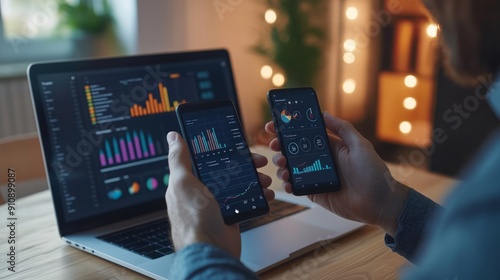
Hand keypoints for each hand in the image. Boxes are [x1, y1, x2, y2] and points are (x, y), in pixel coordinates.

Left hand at [165, 131, 274, 256]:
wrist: (211, 250)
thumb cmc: (193, 219)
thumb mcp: (183, 182)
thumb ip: (179, 159)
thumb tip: (173, 137)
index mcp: (188, 183)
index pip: (206, 159)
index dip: (222, 150)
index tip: (236, 145)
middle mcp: (201, 193)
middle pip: (226, 171)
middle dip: (245, 165)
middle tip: (258, 161)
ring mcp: (216, 205)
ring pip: (239, 185)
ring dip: (255, 180)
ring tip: (265, 180)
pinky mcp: (230, 217)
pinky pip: (246, 202)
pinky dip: (258, 197)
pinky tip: (266, 194)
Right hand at [265, 112, 408, 236]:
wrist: (380, 203)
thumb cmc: (374, 172)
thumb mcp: (360, 145)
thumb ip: (342, 128)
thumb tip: (323, 113)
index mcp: (331, 147)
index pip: (306, 135)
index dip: (290, 130)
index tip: (276, 125)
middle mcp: (321, 161)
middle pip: (294, 151)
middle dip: (281, 146)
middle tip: (274, 144)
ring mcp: (317, 177)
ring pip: (292, 168)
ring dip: (282, 164)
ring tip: (282, 164)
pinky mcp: (315, 193)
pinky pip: (298, 186)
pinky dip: (289, 183)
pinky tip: (288, 181)